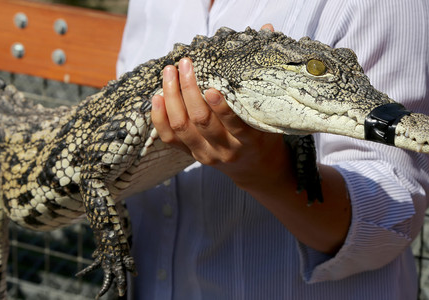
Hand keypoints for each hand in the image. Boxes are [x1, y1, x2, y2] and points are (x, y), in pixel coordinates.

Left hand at [151, 24, 350, 253]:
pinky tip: (157, 97)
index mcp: (249, 141)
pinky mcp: (191, 156)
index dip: (221, 107)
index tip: (210, 86)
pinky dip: (160, 118)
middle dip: (188, 90)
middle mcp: (226, 149)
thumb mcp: (271, 114)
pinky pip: (170, 139)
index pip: (234, 125)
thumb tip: (266, 29)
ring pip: (182, 127)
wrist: (257, 169)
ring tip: (169, 73)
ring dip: (172, 98)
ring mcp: (206, 154)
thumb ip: (265, 74)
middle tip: (185, 65)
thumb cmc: (265, 136)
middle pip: (200, 121)